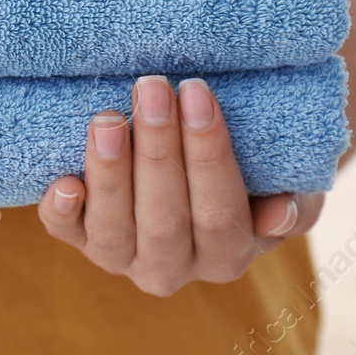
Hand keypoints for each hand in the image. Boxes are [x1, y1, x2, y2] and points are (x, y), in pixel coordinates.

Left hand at [39, 76, 321, 296]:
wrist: (192, 172)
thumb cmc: (248, 172)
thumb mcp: (285, 186)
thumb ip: (295, 203)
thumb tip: (277, 214)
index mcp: (228, 255)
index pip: (220, 212)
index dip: (209, 153)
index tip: (198, 92)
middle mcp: (173, 267)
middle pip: (165, 219)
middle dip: (158, 150)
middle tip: (152, 87)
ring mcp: (123, 257)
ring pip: (114, 229)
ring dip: (109, 172)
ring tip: (107, 118)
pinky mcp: (80, 239)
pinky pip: (65, 234)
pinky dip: (61, 212)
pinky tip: (61, 183)